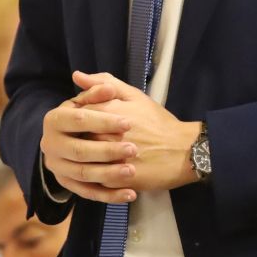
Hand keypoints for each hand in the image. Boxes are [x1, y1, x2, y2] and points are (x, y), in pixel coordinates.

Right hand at [40, 82, 139, 203]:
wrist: (77, 137)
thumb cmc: (89, 114)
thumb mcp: (92, 99)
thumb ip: (99, 90)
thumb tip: (106, 86)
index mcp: (53, 120)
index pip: (78, 119)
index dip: (103, 121)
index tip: (128, 123)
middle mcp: (50, 145)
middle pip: (79, 150)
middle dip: (107, 151)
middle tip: (133, 149)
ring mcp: (57, 167)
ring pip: (84, 174)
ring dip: (109, 174)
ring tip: (132, 171)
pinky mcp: (67, 184)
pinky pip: (88, 193)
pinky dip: (110, 196)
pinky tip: (131, 194)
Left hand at [70, 71, 202, 191]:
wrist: (182, 152)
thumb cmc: (158, 122)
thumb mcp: (134, 96)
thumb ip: (103, 83)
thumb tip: (76, 75)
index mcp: (104, 113)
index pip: (75, 113)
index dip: (81, 116)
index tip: (93, 120)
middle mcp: (101, 136)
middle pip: (76, 137)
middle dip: (82, 136)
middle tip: (98, 137)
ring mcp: (106, 160)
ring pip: (83, 159)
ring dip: (87, 156)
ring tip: (102, 154)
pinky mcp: (113, 180)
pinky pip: (93, 178)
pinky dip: (97, 173)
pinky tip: (107, 168)